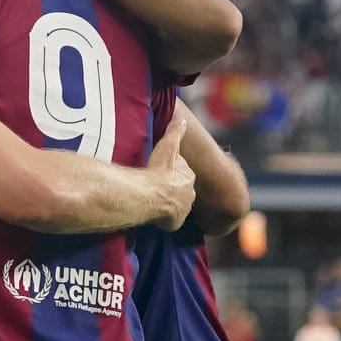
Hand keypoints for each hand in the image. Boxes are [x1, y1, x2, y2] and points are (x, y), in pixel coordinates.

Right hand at [148, 109, 197, 230]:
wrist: (152, 194)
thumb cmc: (159, 170)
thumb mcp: (167, 145)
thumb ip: (175, 131)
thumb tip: (181, 117)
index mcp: (188, 177)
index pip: (182, 175)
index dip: (172, 174)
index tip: (162, 174)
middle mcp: (189, 194)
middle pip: (181, 192)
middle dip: (171, 191)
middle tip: (156, 189)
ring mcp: (183, 210)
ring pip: (176, 207)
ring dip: (167, 205)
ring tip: (154, 202)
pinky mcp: (175, 223)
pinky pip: (170, 222)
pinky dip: (164, 219)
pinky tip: (154, 215)